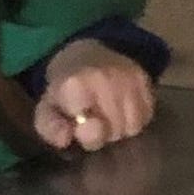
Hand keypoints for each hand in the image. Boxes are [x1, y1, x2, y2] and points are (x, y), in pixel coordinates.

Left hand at [33, 39, 154, 150]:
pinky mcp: (145, 78)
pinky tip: (122, 111)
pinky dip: (135, 119)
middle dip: (104, 133)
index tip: (78, 123)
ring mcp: (129, 78)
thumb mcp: (47, 109)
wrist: (86, 55)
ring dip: (121, 128)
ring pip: (133, 126)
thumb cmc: (65, 90)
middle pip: (114, 131)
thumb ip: (51, 128)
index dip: (85, 132)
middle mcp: (106, 78)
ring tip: (109, 117)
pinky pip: (147, 116)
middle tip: (94, 120)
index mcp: (76, 84)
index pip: (91, 128)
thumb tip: (65, 139)